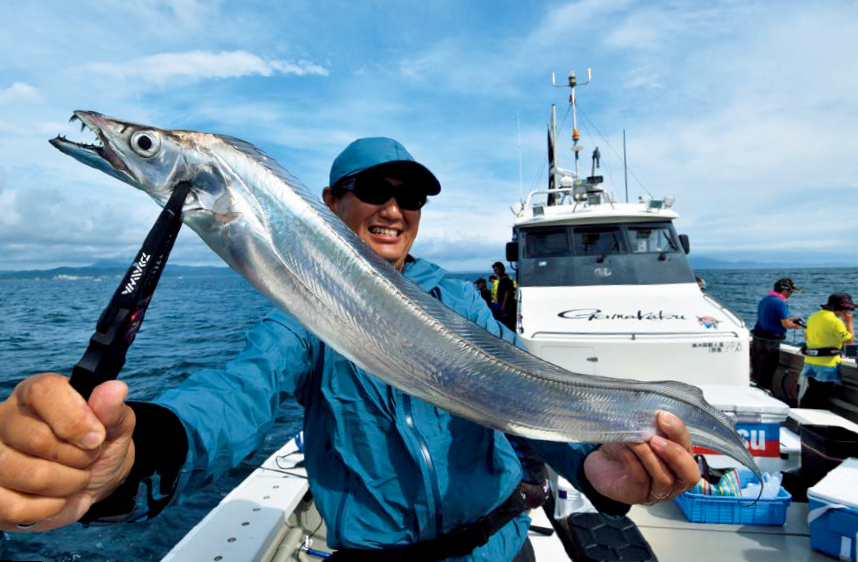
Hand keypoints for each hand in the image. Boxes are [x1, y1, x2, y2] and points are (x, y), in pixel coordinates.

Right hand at [0, 373, 135, 531]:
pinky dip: (47, 509)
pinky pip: (14, 507)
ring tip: (75, 480)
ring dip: (67, 484)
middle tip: (88, 460)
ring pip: (30, 476)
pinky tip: (56, 499)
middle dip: (78, 458)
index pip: (44, 392)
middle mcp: (7, 419)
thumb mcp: (116, 426)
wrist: (92, 482)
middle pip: (37, 439)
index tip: (96, 438)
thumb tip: (114, 389)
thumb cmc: (99, 446)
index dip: (75, 419)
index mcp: (38, 393)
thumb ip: (113, 410)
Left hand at [583, 411, 700, 504]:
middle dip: (674, 454)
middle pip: (689, 475)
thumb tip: (659, 416)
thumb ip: (655, 428)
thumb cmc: (626, 446)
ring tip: (635, 440)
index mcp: (679, 464)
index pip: (690, 452)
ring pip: (664, 479)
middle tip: (654, 438)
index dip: (679, 434)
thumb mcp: (643, 434)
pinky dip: (633, 461)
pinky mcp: (634, 495)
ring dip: (648, 455)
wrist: (599, 459)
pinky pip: (640, 480)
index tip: (662, 417)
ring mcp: (655, 492)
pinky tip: (625, 449)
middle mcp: (673, 482)